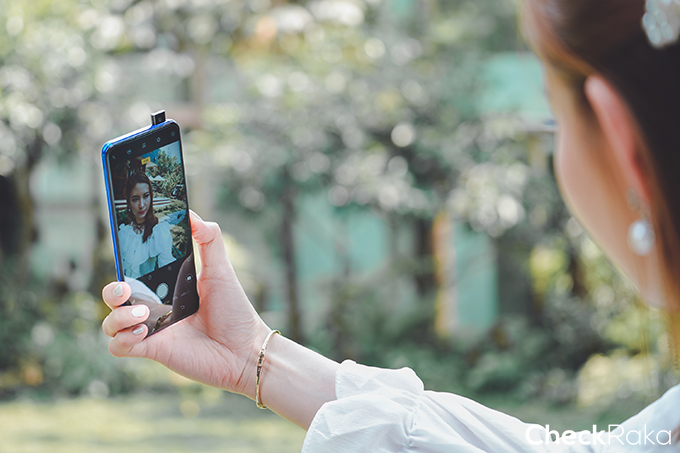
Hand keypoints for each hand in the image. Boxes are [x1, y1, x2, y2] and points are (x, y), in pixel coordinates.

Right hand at [101, 211, 269, 397]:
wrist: (246, 351)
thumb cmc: (235, 311)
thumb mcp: (221, 270)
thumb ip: (208, 240)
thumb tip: (191, 213)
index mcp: (167, 286)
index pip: (134, 272)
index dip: (123, 262)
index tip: (121, 249)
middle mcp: (155, 307)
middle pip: (114, 297)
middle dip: (110, 290)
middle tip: (125, 288)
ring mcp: (152, 330)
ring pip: (110, 322)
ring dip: (118, 315)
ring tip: (144, 312)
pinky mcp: (153, 351)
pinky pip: (118, 347)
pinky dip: (122, 338)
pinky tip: (143, 331)